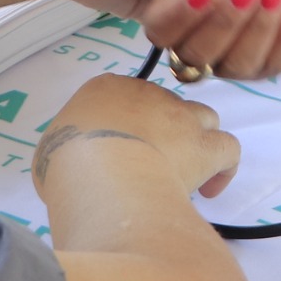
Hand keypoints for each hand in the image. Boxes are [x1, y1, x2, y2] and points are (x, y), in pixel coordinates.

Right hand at [33, 74, 241, 199]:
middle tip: (147, 167)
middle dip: (163, 133)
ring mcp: (181, 118)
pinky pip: (228, 149)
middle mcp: (149, 95)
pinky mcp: (204, 145)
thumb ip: (72, 152)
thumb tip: (78, 171)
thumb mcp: (51, 152)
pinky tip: (208, 191)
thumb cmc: (66, 165)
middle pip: (167, 106)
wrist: (100, 176)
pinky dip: (223, 168)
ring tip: (183, 174)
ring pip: (204, 117)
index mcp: (107, 89)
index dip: (128, 126)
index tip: (120, 153)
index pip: (126, 98)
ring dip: (197, 141)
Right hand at [135, 0, 280, 81]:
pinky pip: (274, 64)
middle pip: (197, 53)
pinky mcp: (262, 66)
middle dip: (224, 22)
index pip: (161, 27)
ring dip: (258, 31)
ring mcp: (226, 62)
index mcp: (168, 13)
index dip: (180, 14)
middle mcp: (191, 46)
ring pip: (236, 64)